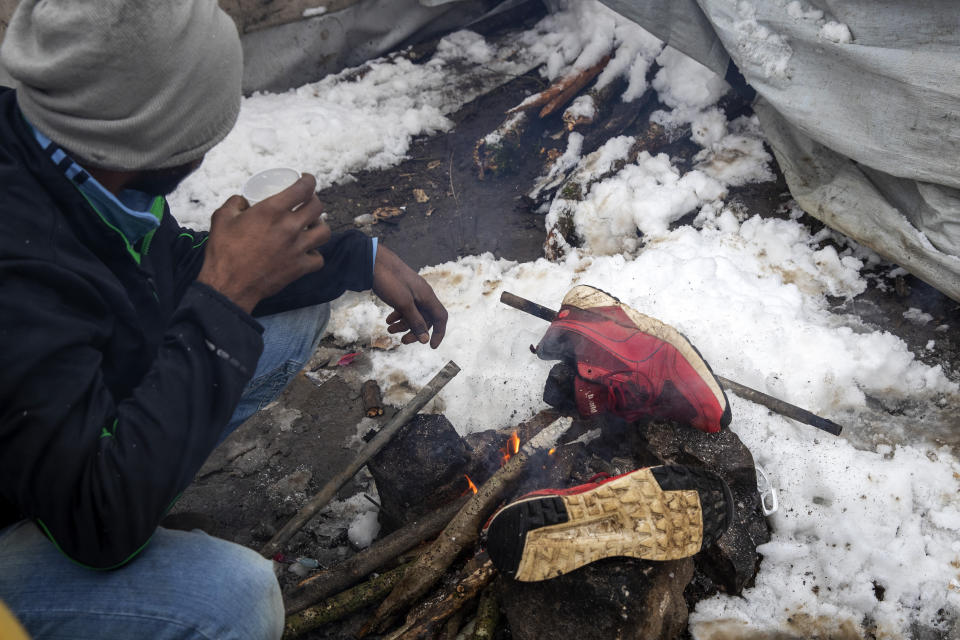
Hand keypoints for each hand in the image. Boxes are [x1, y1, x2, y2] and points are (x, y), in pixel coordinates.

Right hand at [197, 174, 330, 312]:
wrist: (228, 285)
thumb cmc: (223, 251)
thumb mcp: (221, 218)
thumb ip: (234, 203)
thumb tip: (244, 200)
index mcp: (272, 210)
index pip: (302, 188)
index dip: (309, 180)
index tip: (307, 179)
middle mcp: (289, 227)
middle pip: (317, 207)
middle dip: (314, 200)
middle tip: (307, 202)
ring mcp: (297, 248)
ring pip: (325, 231)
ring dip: (320, 226)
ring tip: (310, 226)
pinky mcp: (299, 268)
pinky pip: (319, 258)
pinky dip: (315, 254)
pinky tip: (307, 251)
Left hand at [372, 245, 446, 347]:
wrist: (374, 261)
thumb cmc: (390, 280)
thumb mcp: (403, 304)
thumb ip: (415, 321)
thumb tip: (425, 339)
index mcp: (427, 296)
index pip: (441, 318)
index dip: (439, 333)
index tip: (431, 346)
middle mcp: (422, 295)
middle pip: (426, 318)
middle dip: (415, 331)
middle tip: (402, 342)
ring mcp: (412, 292)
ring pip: (414, 314)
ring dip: (403, 325)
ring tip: (389, 330)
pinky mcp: (402, 291)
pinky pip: (405, 307)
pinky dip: (398, 316)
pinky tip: (388, 320)